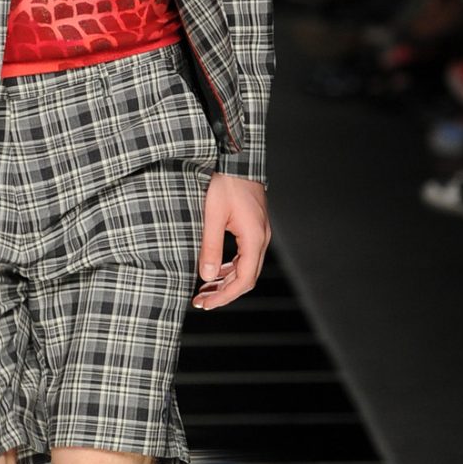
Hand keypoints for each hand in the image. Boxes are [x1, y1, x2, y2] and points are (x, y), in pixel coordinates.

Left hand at [193, 175, 269, 311]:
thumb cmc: (225, 183)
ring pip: (246, 268)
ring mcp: (260, 233)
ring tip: (205, 290)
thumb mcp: (213, 215)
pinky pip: (245, 256)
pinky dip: (231, 268)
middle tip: (201, 301)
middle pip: (247, 278)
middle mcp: (261, 238)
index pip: (244, 280)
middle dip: (224, 293)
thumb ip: (210, 246)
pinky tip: (216, 270)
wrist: (237, 159)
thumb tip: (207, 277)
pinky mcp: (254, 228)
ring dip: (227, 281)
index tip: (205, 304)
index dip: (225, 296)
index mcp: (254, 238)